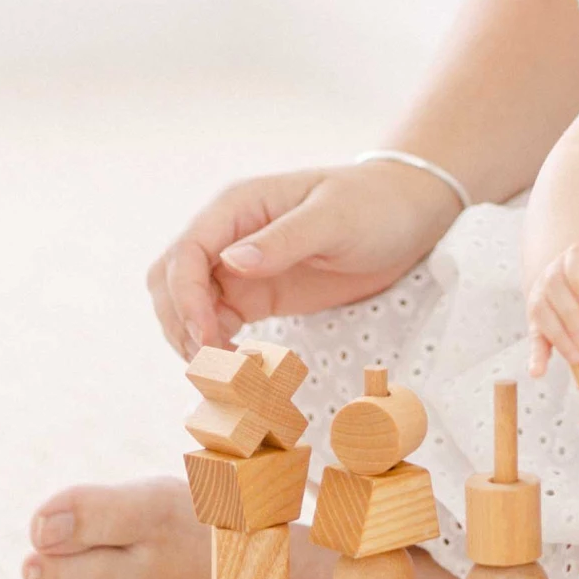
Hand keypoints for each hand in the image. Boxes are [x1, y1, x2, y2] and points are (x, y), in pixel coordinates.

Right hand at [147, 160, 461, 355]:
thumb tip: (230, 262)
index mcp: (238, 206)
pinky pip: (218, 321)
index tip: (208, 337)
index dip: (185, 298)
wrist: (407, 217)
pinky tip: (239, 367)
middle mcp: (229, 234)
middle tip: (212, 363)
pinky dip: (216, 345)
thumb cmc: (373, 206)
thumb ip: (284, 240)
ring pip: (187, 305)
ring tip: (225, 372)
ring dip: (193, 337)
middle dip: (179, 322)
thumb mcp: (334, 219)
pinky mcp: (257, 294)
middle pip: (171, 279)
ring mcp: (240, 266)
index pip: (186, 252)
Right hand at [526, 242, 578, 380]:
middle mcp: (554, 272)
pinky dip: (535, 355)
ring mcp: (541, 295)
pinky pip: (533, 336)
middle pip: (555, 288)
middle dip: (571, 315)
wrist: (575, 277)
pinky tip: (538, 371)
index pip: (575, 260)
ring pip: (541, 312)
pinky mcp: (535, 320)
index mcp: (578, 257)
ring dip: (558, 337)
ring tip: (578, 357)